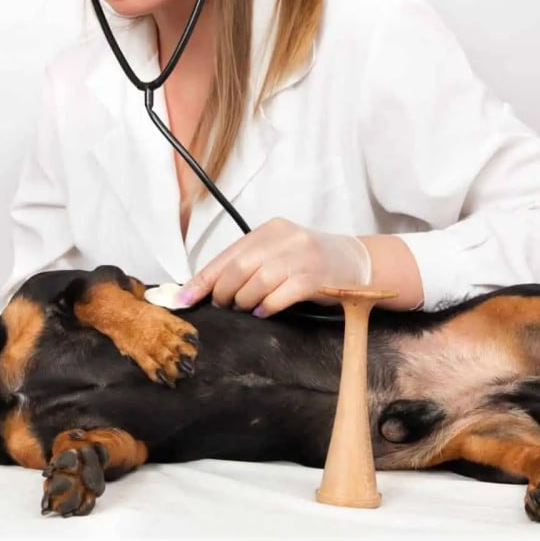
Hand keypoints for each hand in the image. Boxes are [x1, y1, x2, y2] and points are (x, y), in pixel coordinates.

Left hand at [177, 218, 371, 317]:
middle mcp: (285, 238)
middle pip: (239, 267)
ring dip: (245, 301)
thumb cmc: (310, 262)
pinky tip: (264, 311)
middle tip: (224, 306)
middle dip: (223, 292)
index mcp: (270, 229)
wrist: (357, 264)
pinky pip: (282, 294)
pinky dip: (268, 305)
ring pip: (258, 281)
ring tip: (247, 308)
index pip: (227, 255)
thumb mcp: (279, 253)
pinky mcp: (316, 277)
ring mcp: (302, 256)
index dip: (202, 279)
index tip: (182, 299)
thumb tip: (206, 287)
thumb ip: (248, 264)